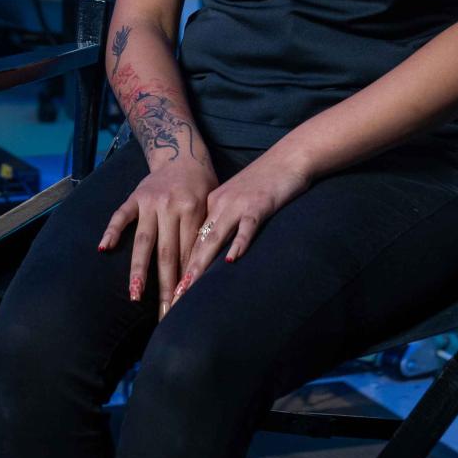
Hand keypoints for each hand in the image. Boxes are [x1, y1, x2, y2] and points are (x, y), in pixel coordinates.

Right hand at [98, 158, 215, 318]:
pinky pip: (121, 215)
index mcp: (192, 211)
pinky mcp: (134, 197)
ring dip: (138, 270)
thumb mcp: (211, 205)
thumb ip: (204, 232)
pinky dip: (112, 231)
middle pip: (167, 254)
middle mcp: (170, 207)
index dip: (186, 281)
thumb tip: (202, 271)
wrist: (181, 152)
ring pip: (143, 241)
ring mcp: (149, 202)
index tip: (185, 306)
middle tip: (165, 314)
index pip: (189, 254)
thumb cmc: (202, 184)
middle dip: (166, 287)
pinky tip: (104, 248)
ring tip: (135, 295)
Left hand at [170, 147, 310, 306]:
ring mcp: (238, 204)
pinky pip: (247, 227)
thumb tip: (215, 253)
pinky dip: (239, 244)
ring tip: (189, 287)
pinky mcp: (259, 205)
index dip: (179, 268)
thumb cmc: (264, 182)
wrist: (287, 157)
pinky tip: (231, 260)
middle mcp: (219, 205)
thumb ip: (226, 223)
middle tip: (173, 299)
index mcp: (211, 205)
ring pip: (214, 237)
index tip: (170, 292)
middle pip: (196, 243)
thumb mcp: (237, 201)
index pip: (190, 241)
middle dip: (184, 273)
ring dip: (200, 264)